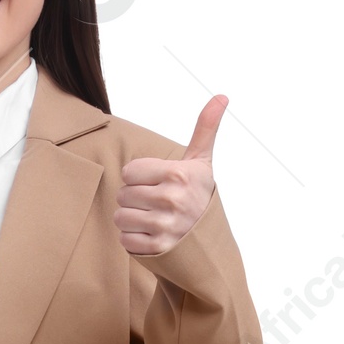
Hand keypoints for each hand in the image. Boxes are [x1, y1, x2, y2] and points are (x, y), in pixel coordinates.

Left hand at [115, 95, 227, 256]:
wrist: (209, 241)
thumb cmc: (199, 196)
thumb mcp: (202, 162)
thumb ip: (205, 128)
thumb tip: (222, 96)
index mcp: (179, 174)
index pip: (129, 172)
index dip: (139, 178)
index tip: (156, 184)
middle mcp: (172, 200)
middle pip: (123, 194)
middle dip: (134, 199)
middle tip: (154, 203)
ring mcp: (165, 226)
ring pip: (120, 217)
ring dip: (131, 220)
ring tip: (151, 219)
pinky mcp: (157, 248)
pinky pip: (125, 240)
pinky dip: (134, 239)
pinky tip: (151, 236)